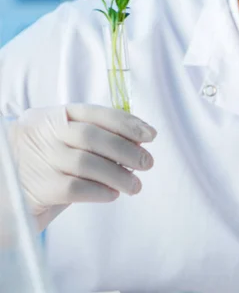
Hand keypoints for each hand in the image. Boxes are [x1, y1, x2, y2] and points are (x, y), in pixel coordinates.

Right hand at [9, 104, 156, 230]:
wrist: (4, 199)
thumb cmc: (42, 169)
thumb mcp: (63, 146)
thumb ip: (94, 142)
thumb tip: (138, 144)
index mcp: (48, 116)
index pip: (94, 113)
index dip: (126, 122)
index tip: (150, 135)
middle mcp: (40, 133)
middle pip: (93, 136)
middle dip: (127, 149)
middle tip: (148, 163)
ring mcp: (37, 159)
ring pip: (87, 163)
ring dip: (119, 175)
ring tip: (135, 186)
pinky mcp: (37, 187)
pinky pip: (76, 188)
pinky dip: (100, 191)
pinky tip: (112, 195)